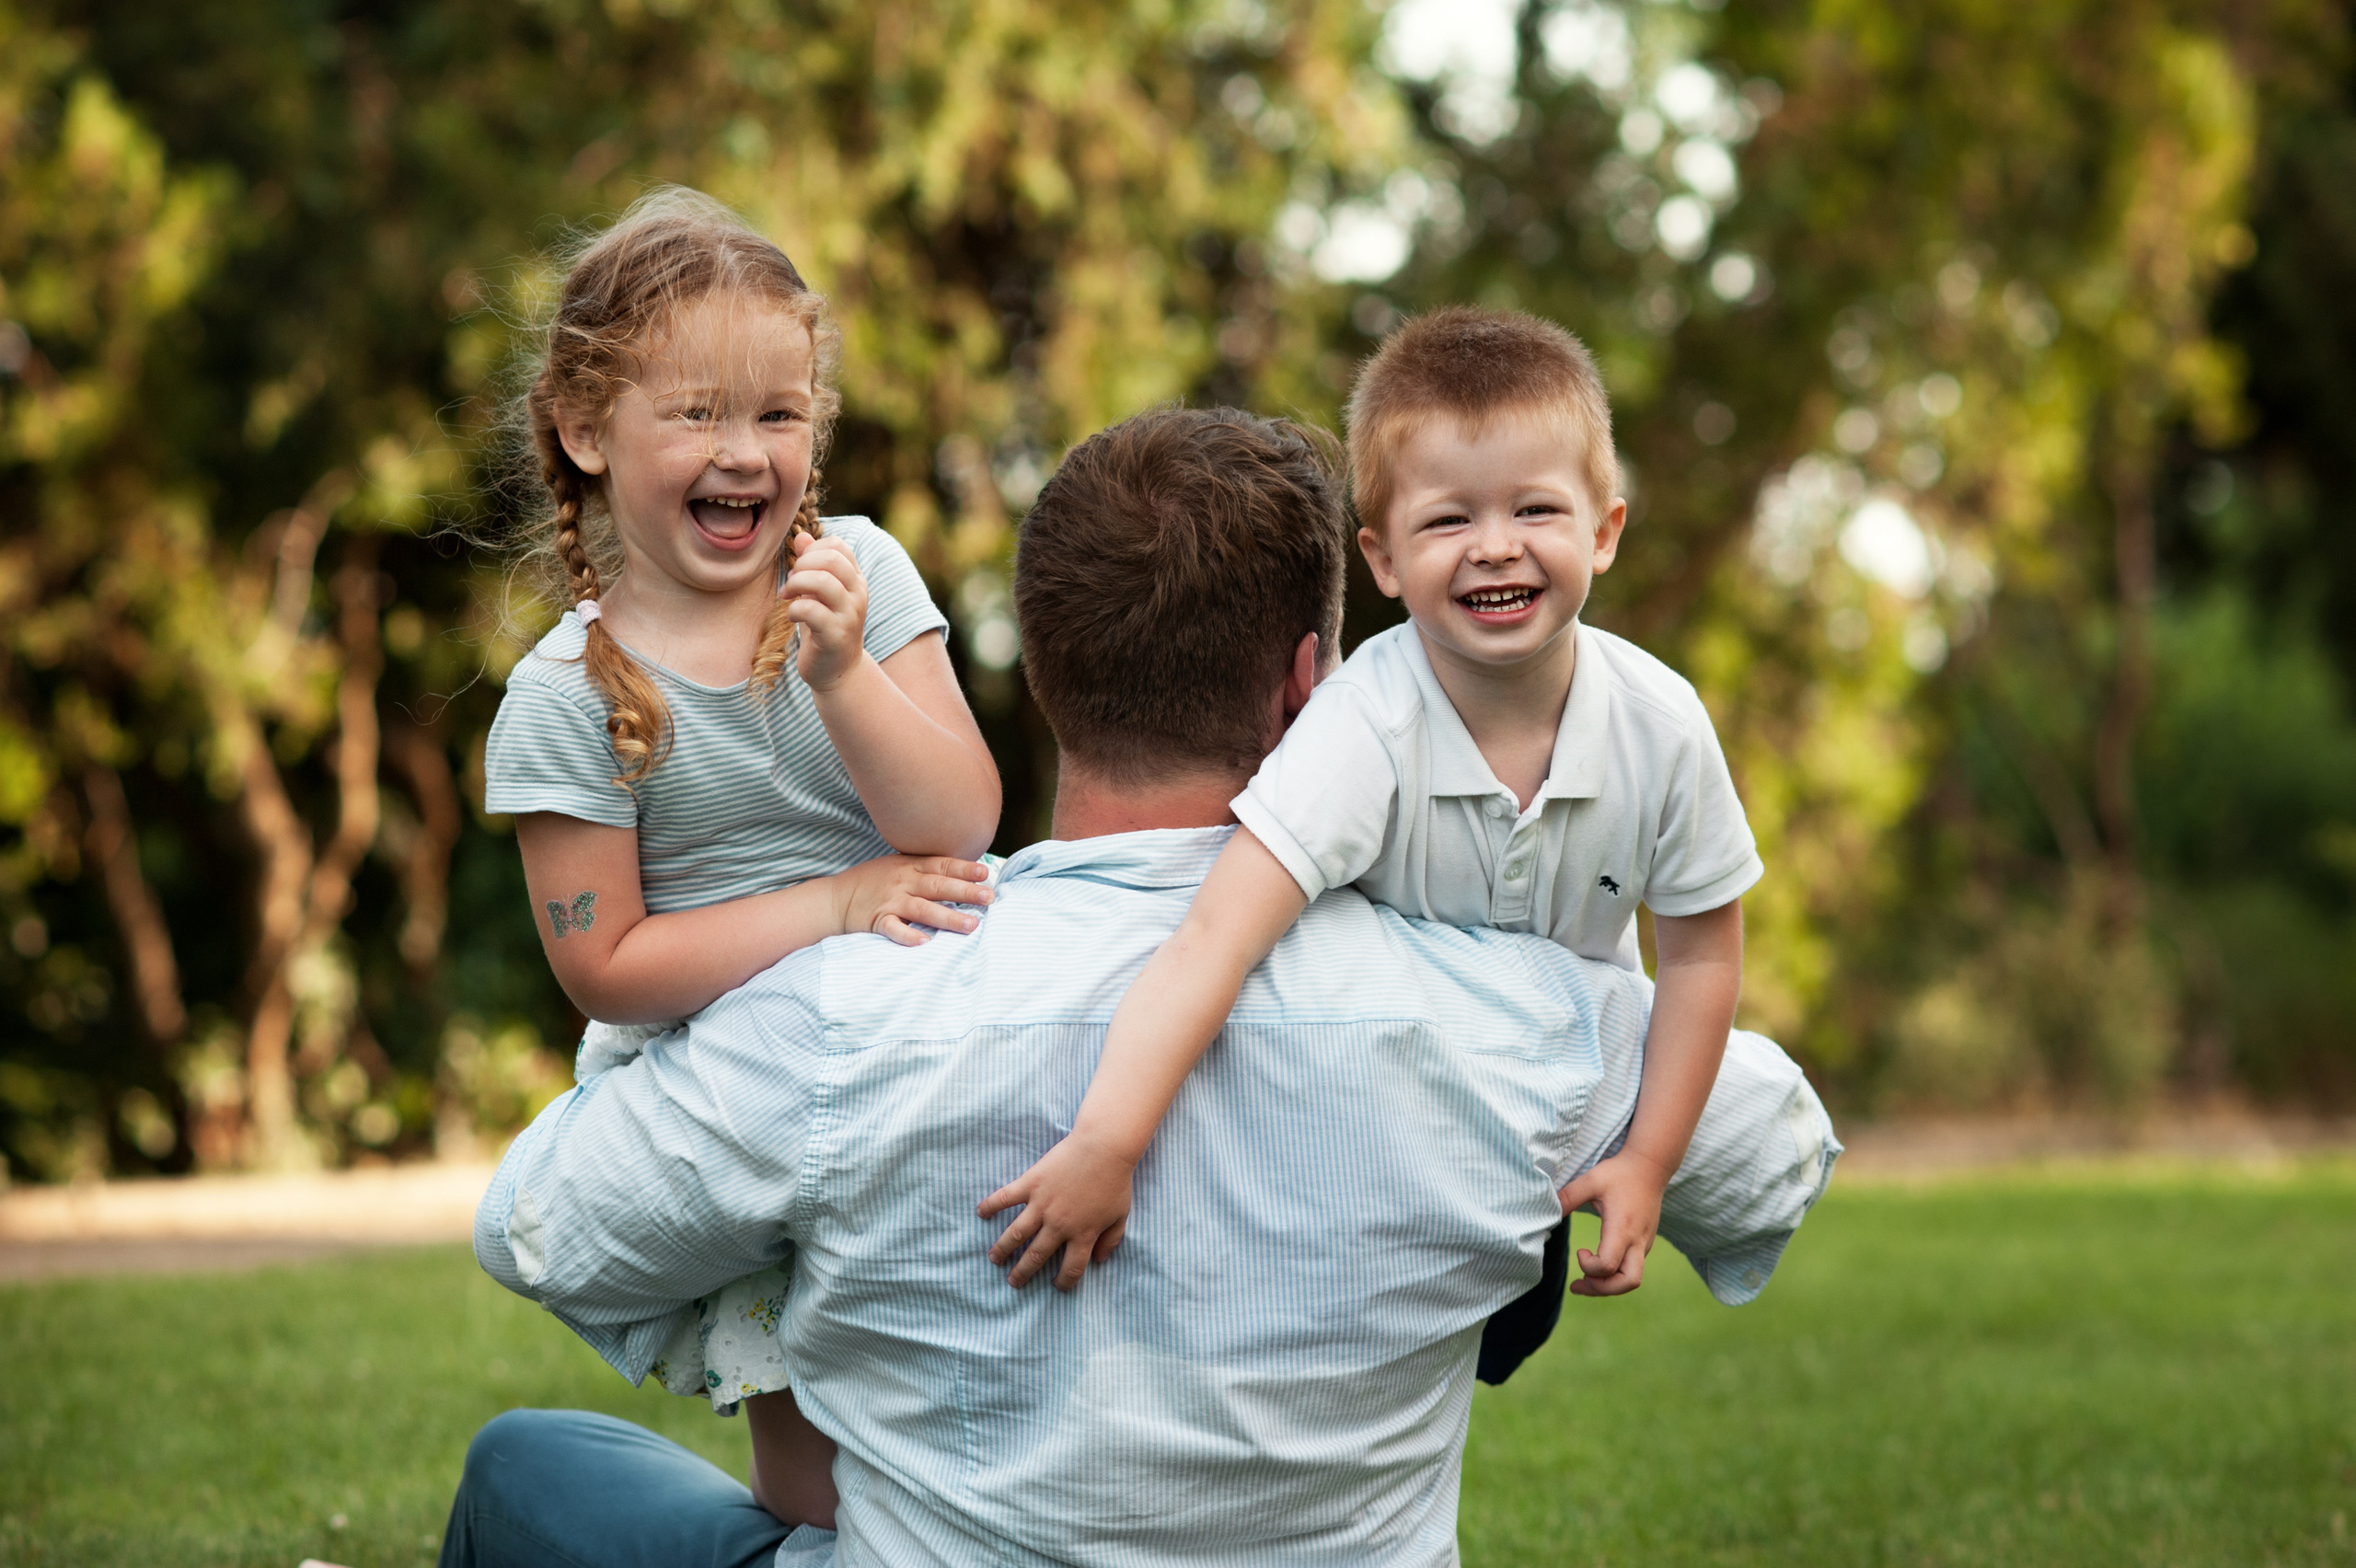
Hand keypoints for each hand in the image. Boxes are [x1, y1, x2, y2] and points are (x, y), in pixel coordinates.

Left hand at [782, 532, 870, 690]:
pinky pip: (811, 611)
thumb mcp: (818, 592)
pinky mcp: (836, 636)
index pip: (837, 546)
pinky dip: (793, 610)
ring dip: (796, 584)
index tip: (799, 568)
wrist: (837, 670)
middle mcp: (858, 594)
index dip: (811, 550)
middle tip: (791, 582)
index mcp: (855, 579)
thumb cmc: (824, 626)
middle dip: (802, 565)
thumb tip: (801, 536)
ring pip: (823, 581)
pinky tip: (792, 617)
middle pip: (832, 559)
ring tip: (788, 596)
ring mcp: (849, 615)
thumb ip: (812, 564)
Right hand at [830, 854, 992, 944]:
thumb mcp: (899, 867)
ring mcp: (890, 901)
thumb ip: (927, 869)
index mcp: (910, 866)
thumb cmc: (874, 882)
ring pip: (922, 908)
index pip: (942, 865)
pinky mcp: (877, 921)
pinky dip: (909, 935)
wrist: (835, 899)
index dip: (964, 868)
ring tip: (971, 925)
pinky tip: (926, 942)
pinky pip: (894, 929)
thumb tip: (964, 875)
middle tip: (989, 898)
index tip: (985, 873)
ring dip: (948, 917)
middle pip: (938, 885)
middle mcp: (903, 881)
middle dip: (965, 891)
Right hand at [977, 1130, 1135, 1289]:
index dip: (1064, 1282)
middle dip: (1023, 1273)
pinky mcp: (1031, 1184)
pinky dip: (991, 1206)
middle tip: (1013, 1282)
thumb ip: (1111, 1240)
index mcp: (1083, 1234)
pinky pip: (1006, 1198)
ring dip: (1003, 1249)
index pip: (1071, 1268)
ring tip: (994, 1258)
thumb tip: (1099, 1260)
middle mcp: (1059, 1224)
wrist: (1104, 1147)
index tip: (1057, 1286)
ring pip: (1016, 1234)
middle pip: (1036, 1257)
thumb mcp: (1121, 1216)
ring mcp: (1042, 1204)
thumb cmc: (1116, 1180)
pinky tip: (981, 1213)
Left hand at [1556, 1150, 1669, 1297]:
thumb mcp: (1590, 1180)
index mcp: (1622, 1228)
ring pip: (1632, 1279)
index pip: (1608, 1266)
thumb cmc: (1619, 1174)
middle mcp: (1637, 1241)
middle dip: (1601, 1289)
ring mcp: (1644, 1244)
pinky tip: (1598, 1266)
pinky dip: (1615, 1275)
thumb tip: (1545, 1214)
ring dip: (1608, 1285)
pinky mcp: (1645, 1242)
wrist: (1651, 1167)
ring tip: (1585, 1280)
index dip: (1588, 1267)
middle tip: (1578, 1284)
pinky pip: (1632, 1268)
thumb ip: (1567, 1197)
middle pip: (1628, 1282)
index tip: (1579, 1251)